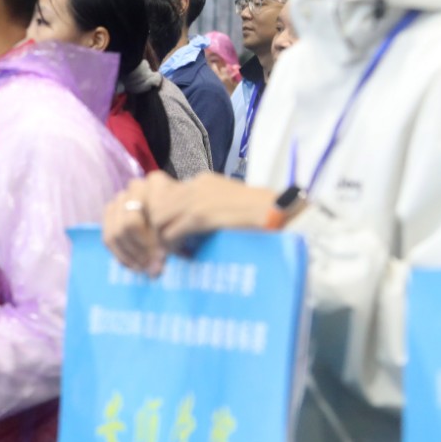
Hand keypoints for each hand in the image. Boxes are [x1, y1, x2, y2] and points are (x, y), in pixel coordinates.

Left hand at [103, 172, 275, 274]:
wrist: (289, 214)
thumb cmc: (262, 220)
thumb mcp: (224, 213)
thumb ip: (200, 219)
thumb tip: (178, 238)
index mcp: (200, 183)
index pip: (160, 196)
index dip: (155, 221)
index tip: (161, 241)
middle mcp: (196, 185)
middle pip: (152, 205)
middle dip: (150, 232)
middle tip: (159, 254)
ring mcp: (199, 197)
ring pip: (157, 218)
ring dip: (158, 240)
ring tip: (169, 258)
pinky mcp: (204, 213)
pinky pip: (172, 230)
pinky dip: (170, 246)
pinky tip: (180, 257)